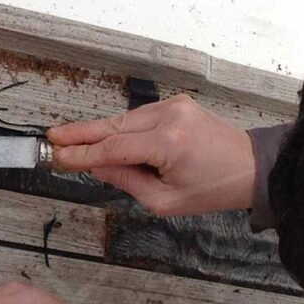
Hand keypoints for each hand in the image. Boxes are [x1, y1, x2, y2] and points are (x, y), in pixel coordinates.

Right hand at [47, 94, 254, 215]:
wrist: (252, 167)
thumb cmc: (213, 190)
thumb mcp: (165, 200)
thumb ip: (127, 181)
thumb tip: (95, 166)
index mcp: (168, 143)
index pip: (113, 148)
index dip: (82, 154)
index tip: (57, 157)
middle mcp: (170, 116)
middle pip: (113, 126)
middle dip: (80, 133)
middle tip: (51, 138)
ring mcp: (174, 105)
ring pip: (124, 119)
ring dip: (99, 131)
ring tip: (69, 140)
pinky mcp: (178, 103)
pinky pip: (139, 116)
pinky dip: (120, 128)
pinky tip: (102, 137)